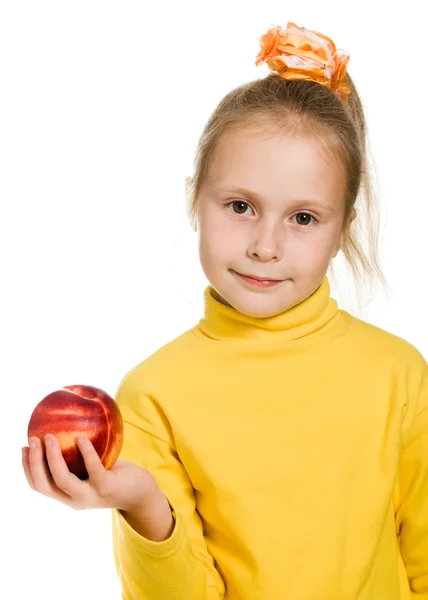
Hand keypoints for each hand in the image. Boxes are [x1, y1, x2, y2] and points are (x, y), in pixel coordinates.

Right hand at [22, 434, 159, 511]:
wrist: (142, 494)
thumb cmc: (116, 476)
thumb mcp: (94, 468)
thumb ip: (79, 457)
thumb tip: (66, 426)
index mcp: (68, 496)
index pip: (39, 486)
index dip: (27, 468)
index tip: (23, 447)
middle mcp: (75, 500)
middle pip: (44, 485)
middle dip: (33, 462)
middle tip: (33, 439)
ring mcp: (90, 495)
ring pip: (62, 479)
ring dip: (52, 457)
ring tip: (50, 436)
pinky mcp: (106, 487)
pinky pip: (92, 467)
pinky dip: (85, 451)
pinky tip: (81, 437)